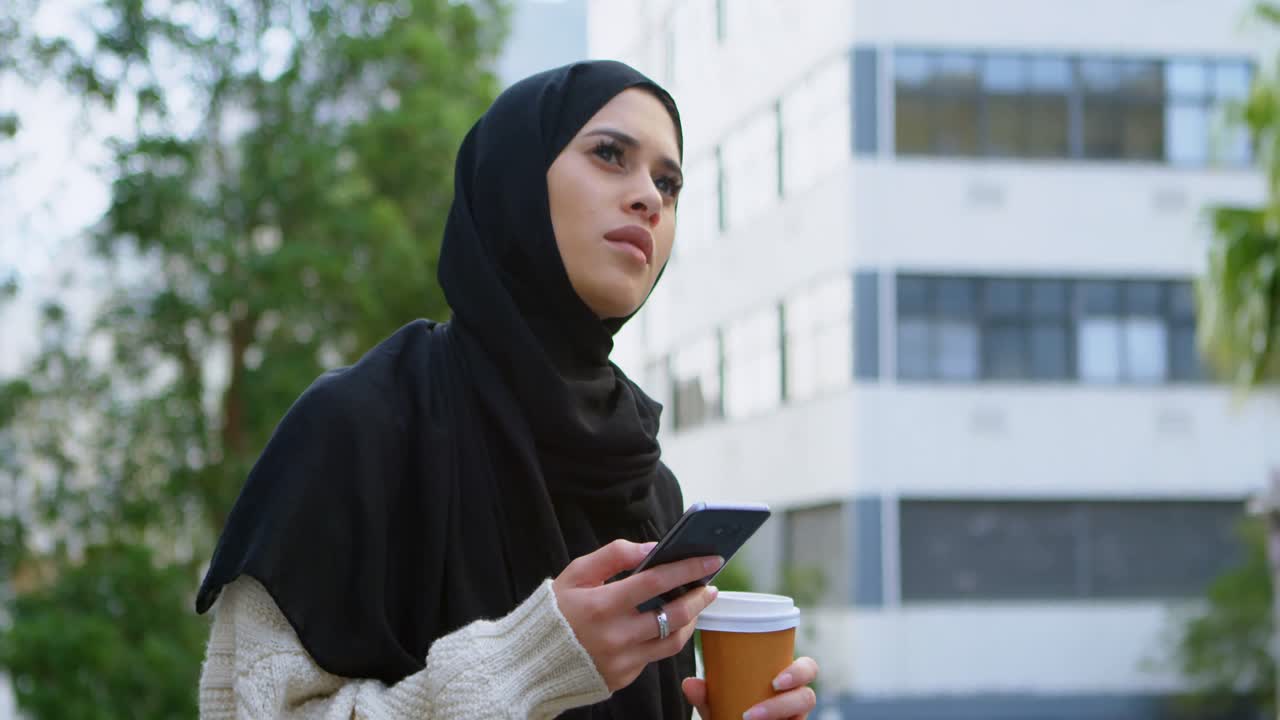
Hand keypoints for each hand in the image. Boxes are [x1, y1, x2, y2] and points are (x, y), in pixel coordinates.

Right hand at [552, 539, 721, 691]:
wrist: (530, 661)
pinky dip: (663, 637)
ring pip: (673, 641)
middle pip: (674, 616)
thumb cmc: (554, 612)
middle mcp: (616, 636)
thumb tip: (652, 548)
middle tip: (710, 585)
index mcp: (602, 605)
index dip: (688, 568)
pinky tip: (666, 623)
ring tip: (694, 604)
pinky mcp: (623, 677)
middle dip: (699, 598)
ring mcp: (622, 661)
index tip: (710, 559)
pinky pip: (654, 657)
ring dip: (690, 620)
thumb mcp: (575, 574)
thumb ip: (613, 556)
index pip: (657, 582)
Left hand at [682, 656, 818, 719]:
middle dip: (789, 700)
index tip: (775, 682)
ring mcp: (796, 718)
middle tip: (760, 706)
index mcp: (785, 680)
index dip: (799, 671)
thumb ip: (705, 695)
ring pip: (802, 712)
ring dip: (778, 713)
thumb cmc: (730, 710)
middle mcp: (795, 699)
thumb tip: (690, 683)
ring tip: (749, 719)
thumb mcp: (717, 703)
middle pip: (808, 695)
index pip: (807, 668)